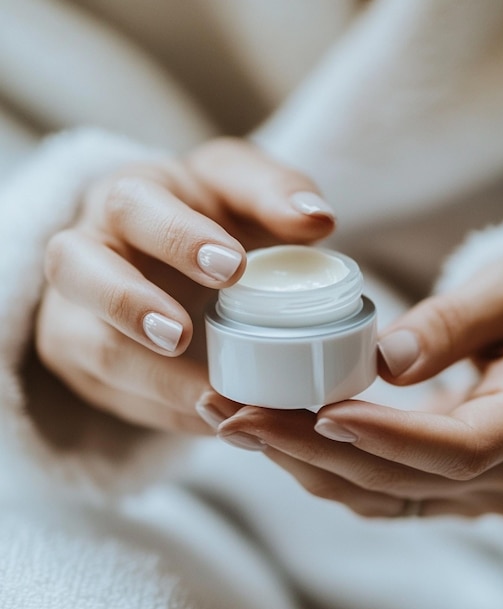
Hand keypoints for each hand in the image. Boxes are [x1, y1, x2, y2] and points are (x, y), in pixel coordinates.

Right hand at [36, 138, 334, 433]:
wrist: (170, 256)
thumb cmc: (209, 217)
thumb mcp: (240, 190)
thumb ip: (275, 194)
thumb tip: (317, 218)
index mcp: (132, 197)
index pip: (136, 205)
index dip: (178, 238)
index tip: (233, 268)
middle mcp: (90, 249)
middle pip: (77, 269)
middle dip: (129, 303)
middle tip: (182, 335)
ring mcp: (77, 307)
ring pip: (87, 344)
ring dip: (149, 376)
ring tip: (210, 398)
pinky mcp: (84, 357)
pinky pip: (110, 391)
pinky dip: (162, 410)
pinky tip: (210, 419)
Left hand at [211, 259, 502, 516]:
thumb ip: (455, 321)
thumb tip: (386, 358)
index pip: (457, 448)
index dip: (386, 435)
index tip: (318, 411)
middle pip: (398, 478)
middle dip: (309, 449)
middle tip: (237, 414)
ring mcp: (476, 491)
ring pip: (377, 494)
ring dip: (300, 462)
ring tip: (235, 421)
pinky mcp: (446, 490)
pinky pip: (377, 491)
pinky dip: (321, 467)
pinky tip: (274, 436)